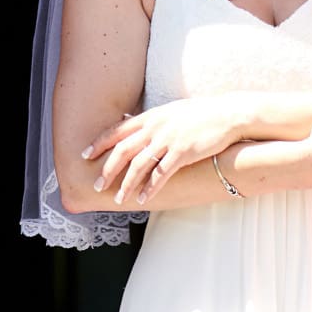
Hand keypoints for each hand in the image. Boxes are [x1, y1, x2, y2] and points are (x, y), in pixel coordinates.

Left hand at [86, 97, 246, 207]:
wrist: (227, 114)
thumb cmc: (200, 114)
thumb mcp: (172, 111)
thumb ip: (153, 120)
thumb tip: (136, 125)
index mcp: (151, 116)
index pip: (117, 130)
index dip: (99, 143)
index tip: (84, 155)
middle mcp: (155, 127)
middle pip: (123, 150)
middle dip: (107, 169)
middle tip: (96, 185)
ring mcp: (168, 139)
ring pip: (139, 165)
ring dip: (127, 184)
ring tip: (119, 200)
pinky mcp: (182, 152)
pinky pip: (161, 174)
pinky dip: (150, 188)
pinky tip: (143, 198)